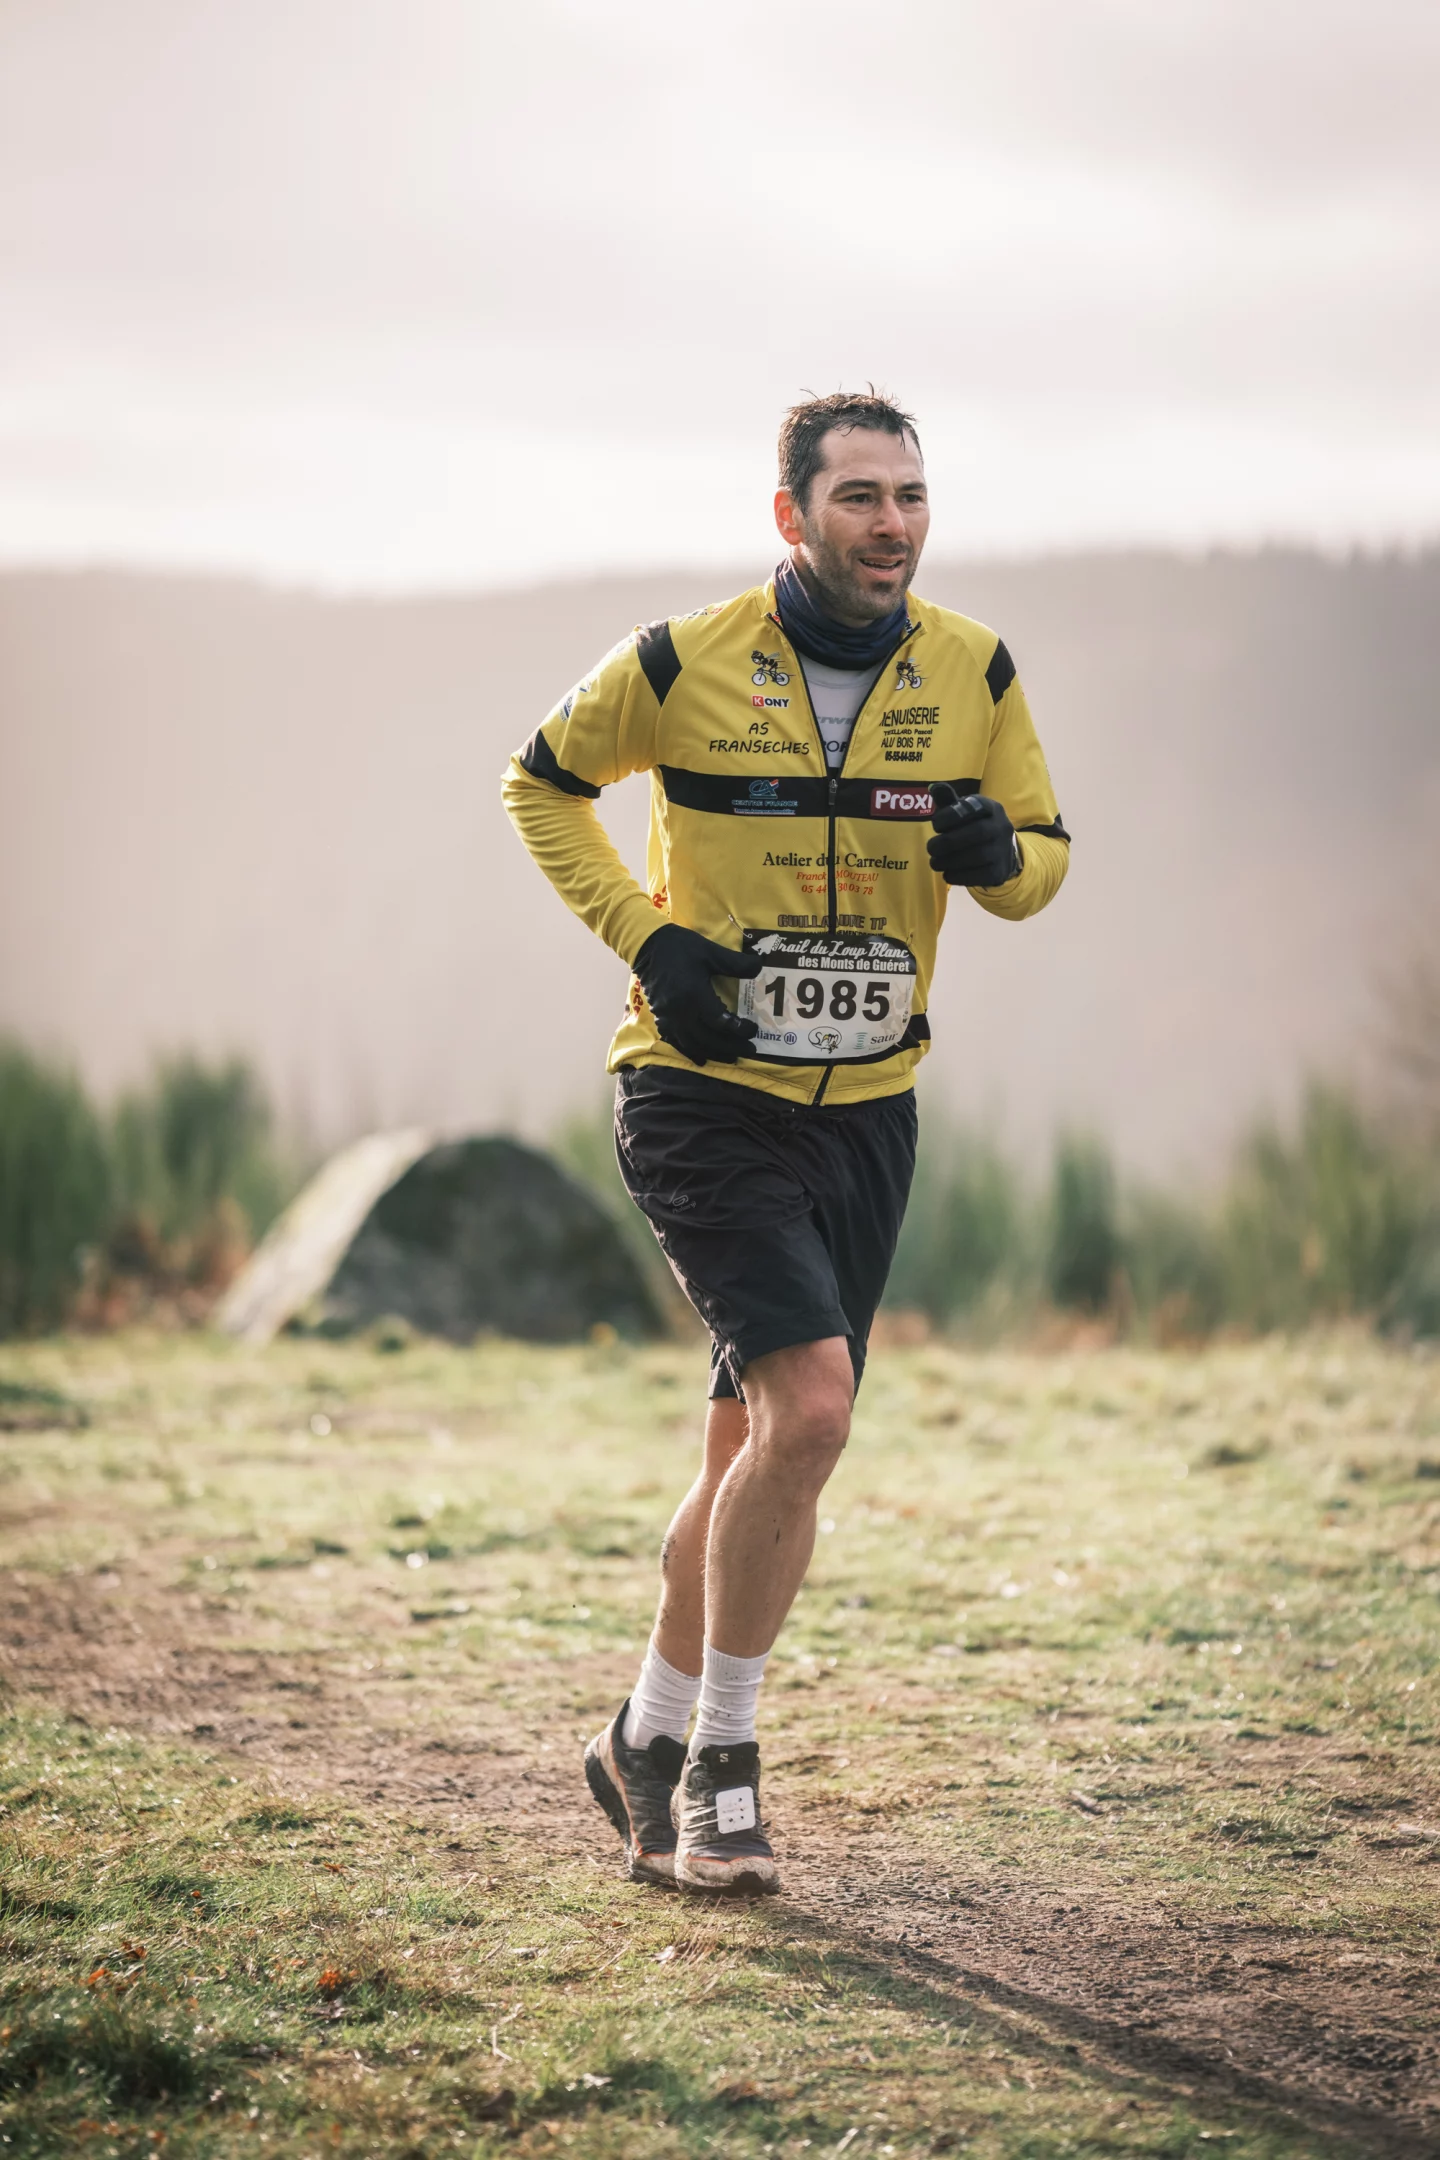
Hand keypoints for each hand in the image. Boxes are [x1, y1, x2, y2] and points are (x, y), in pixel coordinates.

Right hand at [632, 924, 762, 1065]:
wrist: (648, 947)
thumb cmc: (682, 948)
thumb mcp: (711, 951)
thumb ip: (736, 963)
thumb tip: (760, 966)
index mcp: (694, 994)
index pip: (720, 1022)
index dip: (739, 1030)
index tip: (753, 1030)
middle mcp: (681, 1011)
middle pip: (709, 1039)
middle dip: (731, 1047)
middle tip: (750, 1050)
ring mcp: (669, 1017)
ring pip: (694, 1045)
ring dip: (714, 1053)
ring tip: (732, 1058)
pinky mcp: (662, 1018)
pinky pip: (677, 1043)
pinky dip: (691, 1053)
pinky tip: (702, 1059)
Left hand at [927, 787, 1019, 887]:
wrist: (1001, 854)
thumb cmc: (974, 828)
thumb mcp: (964, 812)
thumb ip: (949, 801)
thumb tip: (933, 787)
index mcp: (992, 808)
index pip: (974, 807)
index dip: (952, 815)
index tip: (935, 824)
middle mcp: (1001, 827)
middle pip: (977, 832)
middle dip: (949, 841)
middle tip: (930, 847)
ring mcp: (1002, 851)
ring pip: (977, 856)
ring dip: (949, 860)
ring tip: (934, 862)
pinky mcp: (999, 872)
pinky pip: (978, 876)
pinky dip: (958, 876)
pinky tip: (947, 873)